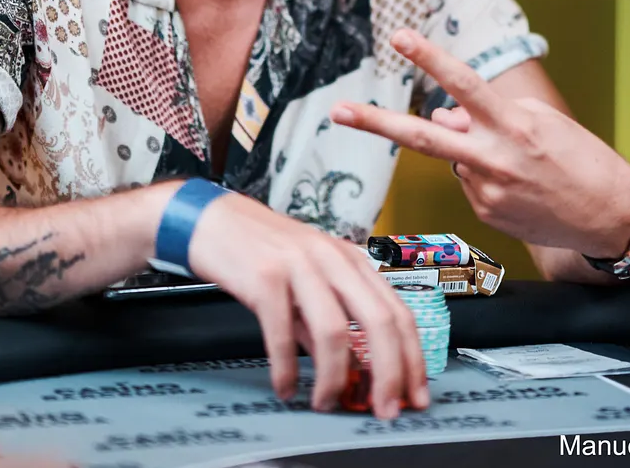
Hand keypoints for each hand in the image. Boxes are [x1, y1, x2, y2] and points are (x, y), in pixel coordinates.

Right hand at [186, 193, 429, 419]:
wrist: (214, 219)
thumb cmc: (264, 249)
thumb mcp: (310, 278)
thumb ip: (330, 318)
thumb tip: (351, 369)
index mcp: (351, 259)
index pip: (398, 311)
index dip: (413, 358)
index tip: (415, 395)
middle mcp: (332, 259)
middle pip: (379, 321)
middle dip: (389, 374)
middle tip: (385, 409)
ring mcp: (299, 265)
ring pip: (335, 331)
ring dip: (333, 378)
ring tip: (324, 402)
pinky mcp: (264, 277)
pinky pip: (283, 334)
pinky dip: (287, 369)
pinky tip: (285, 387)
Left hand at [329, 28, 629, 256]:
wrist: (611, 218)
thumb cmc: (580, 160)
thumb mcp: (540, 124)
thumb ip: (484, 117)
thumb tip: (440, 118)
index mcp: (514, 127)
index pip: (463, 85)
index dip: (430, 58)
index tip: (399, 37)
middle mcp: (494, 159)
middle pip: (422, 137)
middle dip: (375, 122)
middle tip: (338, 110)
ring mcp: (486, 192)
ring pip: (454, 157)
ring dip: (472, 151)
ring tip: (521, 166)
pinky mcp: (485, 214)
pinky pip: (469, 182)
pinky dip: (485, 176)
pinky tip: (519, 187)